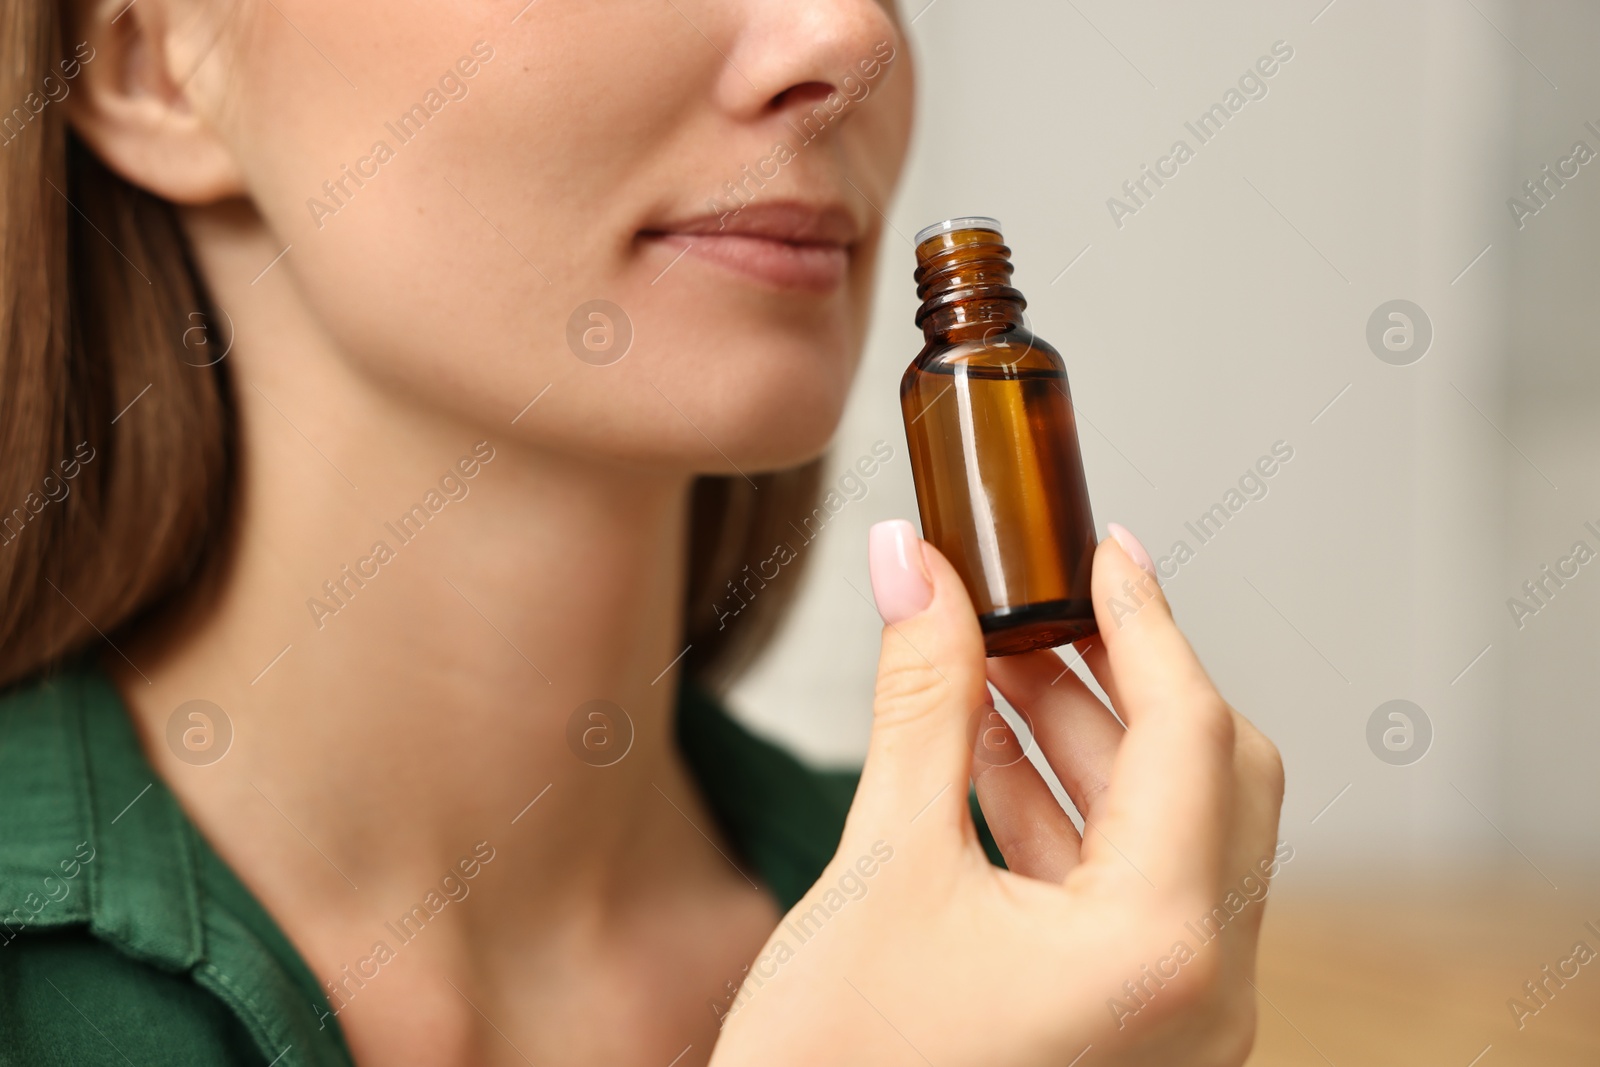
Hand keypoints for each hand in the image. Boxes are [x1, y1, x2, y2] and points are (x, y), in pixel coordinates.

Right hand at [709, 521, 1285, 1066]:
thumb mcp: (881, 866)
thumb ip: (918, 699)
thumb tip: (912, 565)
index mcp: (1162, 951)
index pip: (1192, 729)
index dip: (1142, 618)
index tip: (1098, 547)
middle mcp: (1202, 998)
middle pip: (1206, 778)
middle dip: (1114, 678)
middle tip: (1030, 606)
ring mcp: (1175, 1030)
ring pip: (1164, 838)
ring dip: (1081, 745)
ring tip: (988, 670)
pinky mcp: (1132, 1041)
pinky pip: (1127, 899)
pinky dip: (1064, 820)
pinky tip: (983, 760)